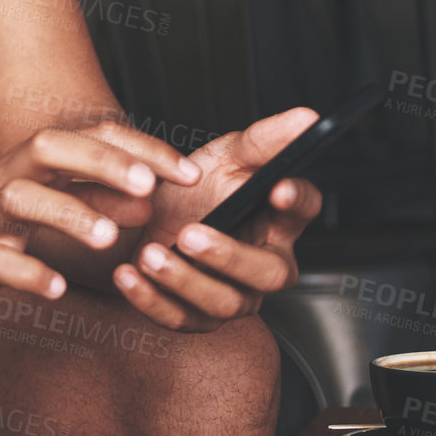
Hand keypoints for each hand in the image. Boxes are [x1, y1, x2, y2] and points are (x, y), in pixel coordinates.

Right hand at [0, 121, 201, 312]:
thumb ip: (88, 199)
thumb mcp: (33, 206)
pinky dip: (26, 274)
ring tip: (111, 238)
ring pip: (21, 202)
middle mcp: (4, 181)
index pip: (86, 139)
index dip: (139, 150)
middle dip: (103, 162)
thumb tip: (148, 197)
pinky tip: (56, 288)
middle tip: (151, 187)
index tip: (188, 174)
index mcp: (27, 166)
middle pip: (51, 150)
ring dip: (68, 215)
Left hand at [110, 107, 322, 331]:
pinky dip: (151, 299)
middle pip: (269, 273)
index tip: (278, 187)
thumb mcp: (222, 156)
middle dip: (230, 256)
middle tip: (189, 234)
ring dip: (184, 279)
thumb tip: (307, 116)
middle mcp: (262, 263)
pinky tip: (128, 274)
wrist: (137, 216)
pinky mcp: (194, 316)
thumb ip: (263, 140)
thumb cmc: (191, 187)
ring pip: (223, 302)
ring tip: (150, 254)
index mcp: (275, 219)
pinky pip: (179, 319)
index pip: (304, 210)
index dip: (297, 199)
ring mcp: (232, 294)